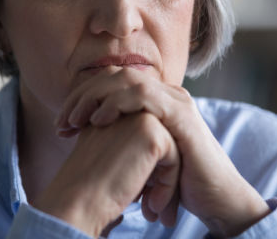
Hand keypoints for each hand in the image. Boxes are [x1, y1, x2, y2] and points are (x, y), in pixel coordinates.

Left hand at [56, 69, 270, 236]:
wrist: (215, 201)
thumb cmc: (177, 181)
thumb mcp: (141, 153)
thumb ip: (120, 136)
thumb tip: (85, 132)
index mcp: (155, 99)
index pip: (111, 82)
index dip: (82, 98)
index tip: (61, 125)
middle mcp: (166, 93)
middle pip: (114, 76)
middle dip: (83, 96)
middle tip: (62, 123)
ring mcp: (175, 101)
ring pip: (126, 80)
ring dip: (95, 97)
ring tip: (75, 121)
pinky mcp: (181, 115)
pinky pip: (144, 96)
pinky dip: (117, 103)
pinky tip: (99, 120)